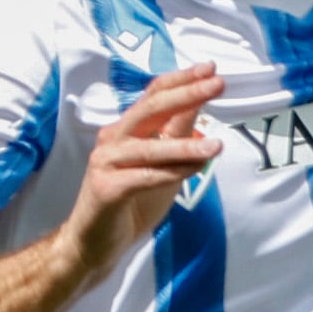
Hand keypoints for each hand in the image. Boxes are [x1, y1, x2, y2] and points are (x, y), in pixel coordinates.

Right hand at [59, 62, 228, 278]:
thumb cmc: (130, 202)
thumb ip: (176, 138)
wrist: (94, 242)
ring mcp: (106, 162)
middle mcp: (113, 139)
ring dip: (186, 144)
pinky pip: (144, 177)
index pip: (154, 95)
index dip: (181, 80)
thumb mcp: (161, 165)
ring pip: (151, 146)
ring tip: (217, 144)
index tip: (210, 69)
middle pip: (151, 108)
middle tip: (217, 84)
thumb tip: (200, 111)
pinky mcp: (106, 188)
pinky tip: (196, 169)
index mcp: (126, 129)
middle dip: (187, 94)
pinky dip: (172, 172)